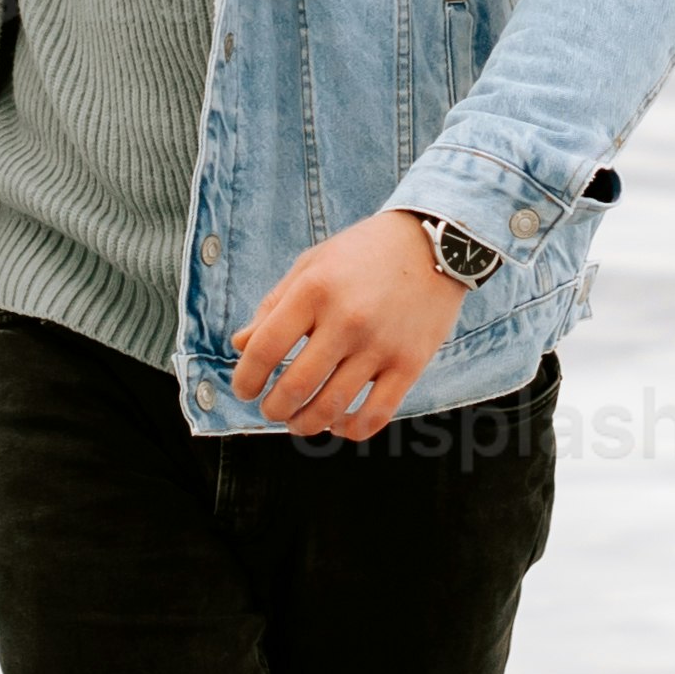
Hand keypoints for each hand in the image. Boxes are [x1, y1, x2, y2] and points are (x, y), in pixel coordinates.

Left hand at [229, 210, 465, 440]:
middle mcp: (347, 319)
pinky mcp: (410, 364)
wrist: (434, 243)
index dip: (245, 378)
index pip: (265, 349)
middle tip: (271, 409)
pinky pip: (376, 414)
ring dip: (305, 424)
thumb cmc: (363, 254)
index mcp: (315, 290)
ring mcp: (381, 344)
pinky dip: (351, 430)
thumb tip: (240, 346)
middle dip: (273, 409)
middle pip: (295, 387)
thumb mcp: (311, 265)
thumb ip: (273, 305)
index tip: (244, 389)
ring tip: (299, 421)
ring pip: (331, 408)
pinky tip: (339, 424)